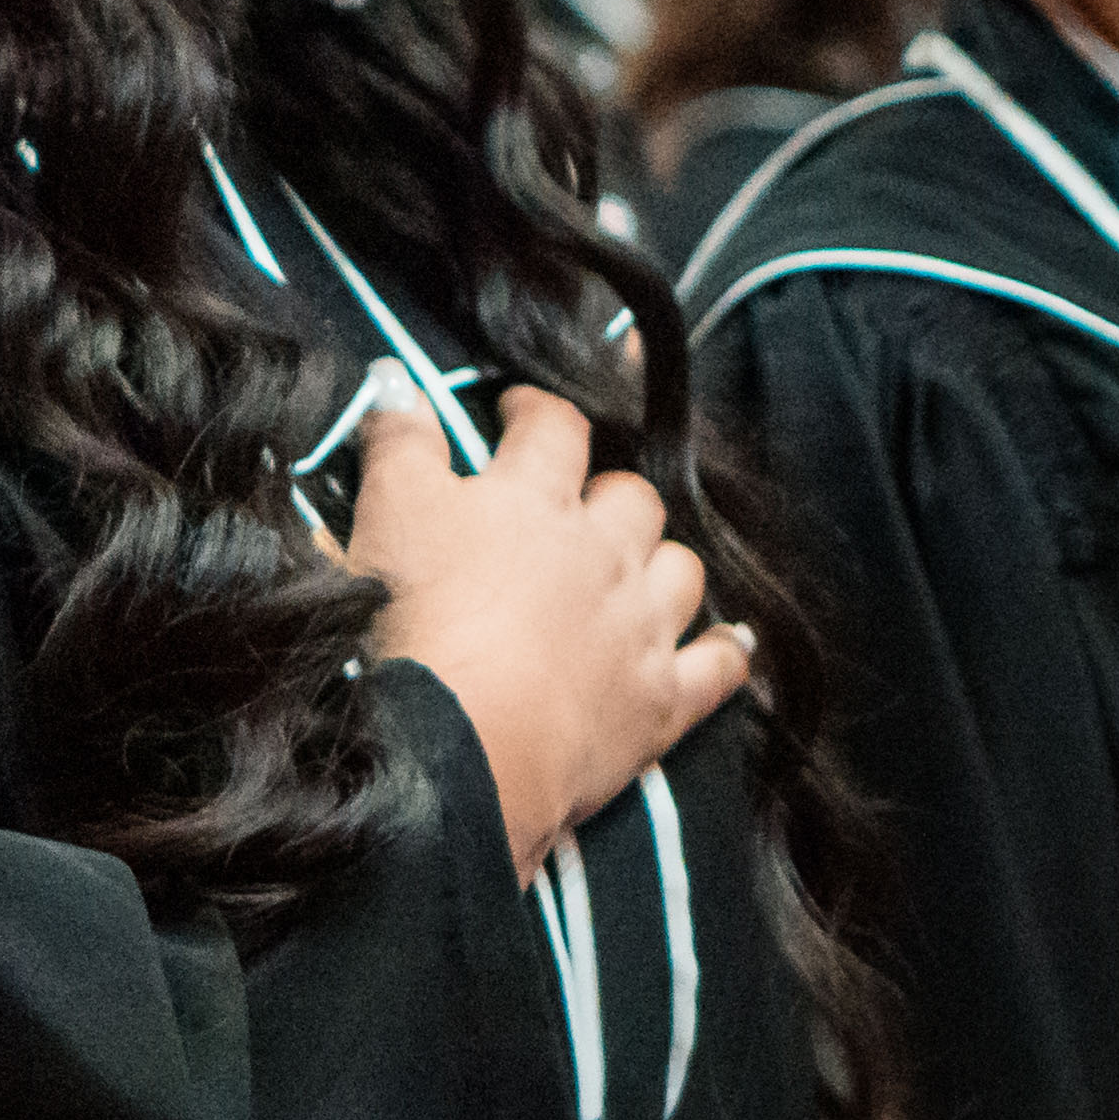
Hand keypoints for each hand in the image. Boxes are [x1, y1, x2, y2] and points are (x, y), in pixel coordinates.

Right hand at [349, 389, 747, 876]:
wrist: (458, 739)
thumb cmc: (410, 618)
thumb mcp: (385, 509)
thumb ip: (398, 440)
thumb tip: (398, 380)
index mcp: (534, 498)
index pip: (554, 428)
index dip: (537, 411)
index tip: (516, 414)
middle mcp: (603, 550)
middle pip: (632, 497)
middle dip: (606, 491)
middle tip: (570, 504)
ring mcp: (640, 625)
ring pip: (681, 570)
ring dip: (661, 561)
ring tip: (635, 567)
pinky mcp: (659, 699)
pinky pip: (718, 665)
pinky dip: (727, 648)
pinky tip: (733, 640)